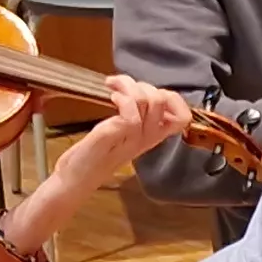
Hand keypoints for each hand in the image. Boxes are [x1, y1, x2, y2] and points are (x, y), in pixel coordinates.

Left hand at [48, 76, 194, 195]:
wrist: (78, 177)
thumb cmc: (98, 154)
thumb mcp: (125, 134)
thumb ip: (139, 118)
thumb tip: (144, 92)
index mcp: (153, 136)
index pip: (183, 117)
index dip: (175, 99)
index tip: (154, 92)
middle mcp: (147, 138)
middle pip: (162, 100)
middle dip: (144, 85)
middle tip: (124, 86)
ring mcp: (132, 138)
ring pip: (147, 101)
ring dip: (129, 86)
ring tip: (113, 88)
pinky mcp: (114, 135)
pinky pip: (131, 114)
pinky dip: (122, 98)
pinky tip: (111, 97)